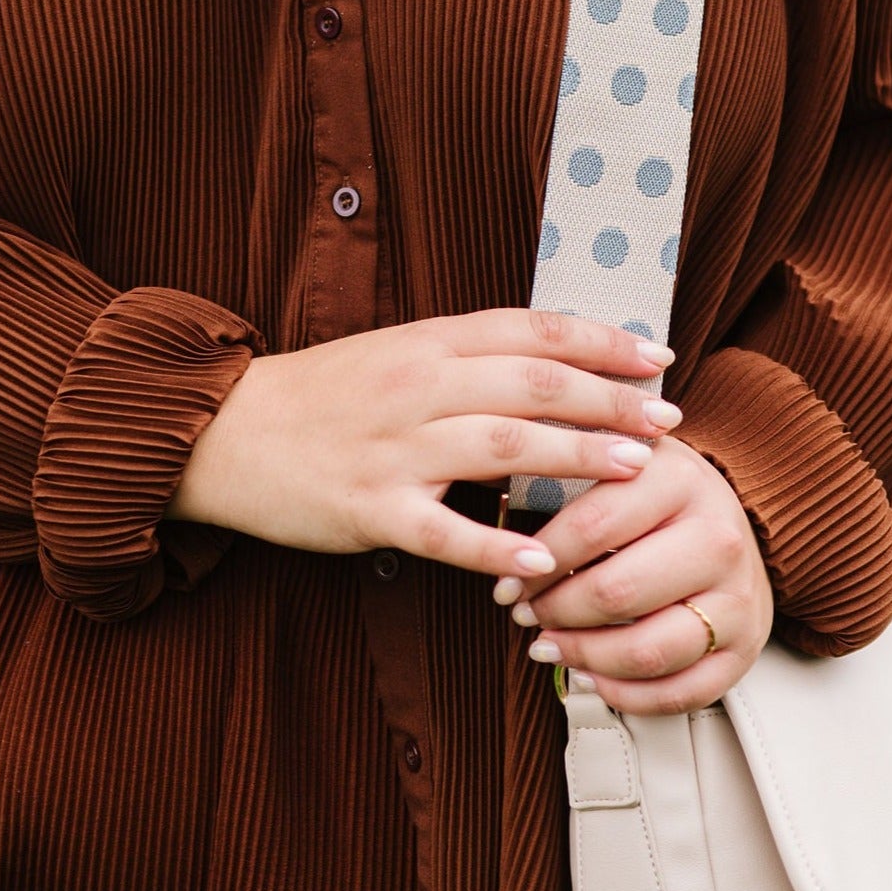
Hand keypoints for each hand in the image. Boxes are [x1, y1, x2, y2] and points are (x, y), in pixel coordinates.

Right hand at [164, 309, 681, 580]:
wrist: (223, 431)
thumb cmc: (323, 396)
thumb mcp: (398, 355)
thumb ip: (471, 358)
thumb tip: (560, 365)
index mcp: (429, 341)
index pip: (533, 330)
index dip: (602, 341)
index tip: (658, 356)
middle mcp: (418, 386)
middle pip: (534, 383)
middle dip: (611, 399)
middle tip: (669, 418)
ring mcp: (393, 449)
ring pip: (503, 445)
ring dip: (577, 456)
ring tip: (637, 471)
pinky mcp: (367, 508)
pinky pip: (442, 530)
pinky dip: (494, 546)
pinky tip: (541, 560)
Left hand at [493, 435, 774, 714]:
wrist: (735, 524)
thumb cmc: (655, 498)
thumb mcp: (615, 462)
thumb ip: (563, 473)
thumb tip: (499, 526)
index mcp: (680, 480)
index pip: (592, 527)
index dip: (537, 564)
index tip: (507, 583)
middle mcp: (718, 538)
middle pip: (617, 594)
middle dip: (555, 613)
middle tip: (526, 616)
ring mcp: (738, 597)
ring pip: (647, 651)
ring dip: (583, 657)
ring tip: (550, 646)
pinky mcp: (746, 648)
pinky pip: (680, 693)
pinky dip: (626, 695)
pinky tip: (592, 676)